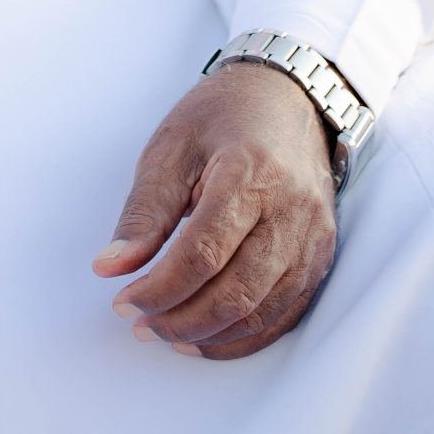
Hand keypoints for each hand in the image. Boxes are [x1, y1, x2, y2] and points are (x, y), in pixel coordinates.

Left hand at [92, 60, 337, 359]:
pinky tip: (207, 336)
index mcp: (249, 173)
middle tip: (139, 325)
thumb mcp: (171, 149)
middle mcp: (291, 209)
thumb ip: (144, 213)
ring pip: (262, 311)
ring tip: (166, 332)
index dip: (159, 290)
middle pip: (235, 292)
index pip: (202, 254)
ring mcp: (313, 235)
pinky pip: (286, 313)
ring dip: (210, 335)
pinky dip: (244, 335)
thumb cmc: (223, 116)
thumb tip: (111, 267)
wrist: (286, 97)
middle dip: (180, 319)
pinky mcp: (322, 253)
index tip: (123, 302)